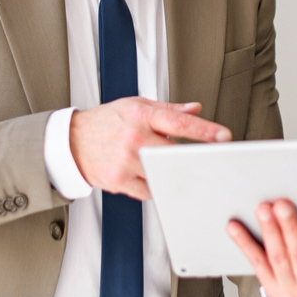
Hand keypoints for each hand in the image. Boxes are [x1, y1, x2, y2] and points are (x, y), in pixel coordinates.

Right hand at [69, 97, 231, 200]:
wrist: (72, 141)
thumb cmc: (106, 122)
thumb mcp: (135, 106)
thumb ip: (168, 109)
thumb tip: (195, 109)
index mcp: (141, 115)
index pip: (179, 122)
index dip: (205, 130)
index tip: (224, 136)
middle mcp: (134, 138)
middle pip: (175, 152)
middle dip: (192, 158)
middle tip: (205, 161)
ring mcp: (126, 162)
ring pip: (163, 174)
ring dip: (170, 172)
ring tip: (163, 165)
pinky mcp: (119, 181)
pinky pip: (149, 190)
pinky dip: (154, 185)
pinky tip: (148, 175)